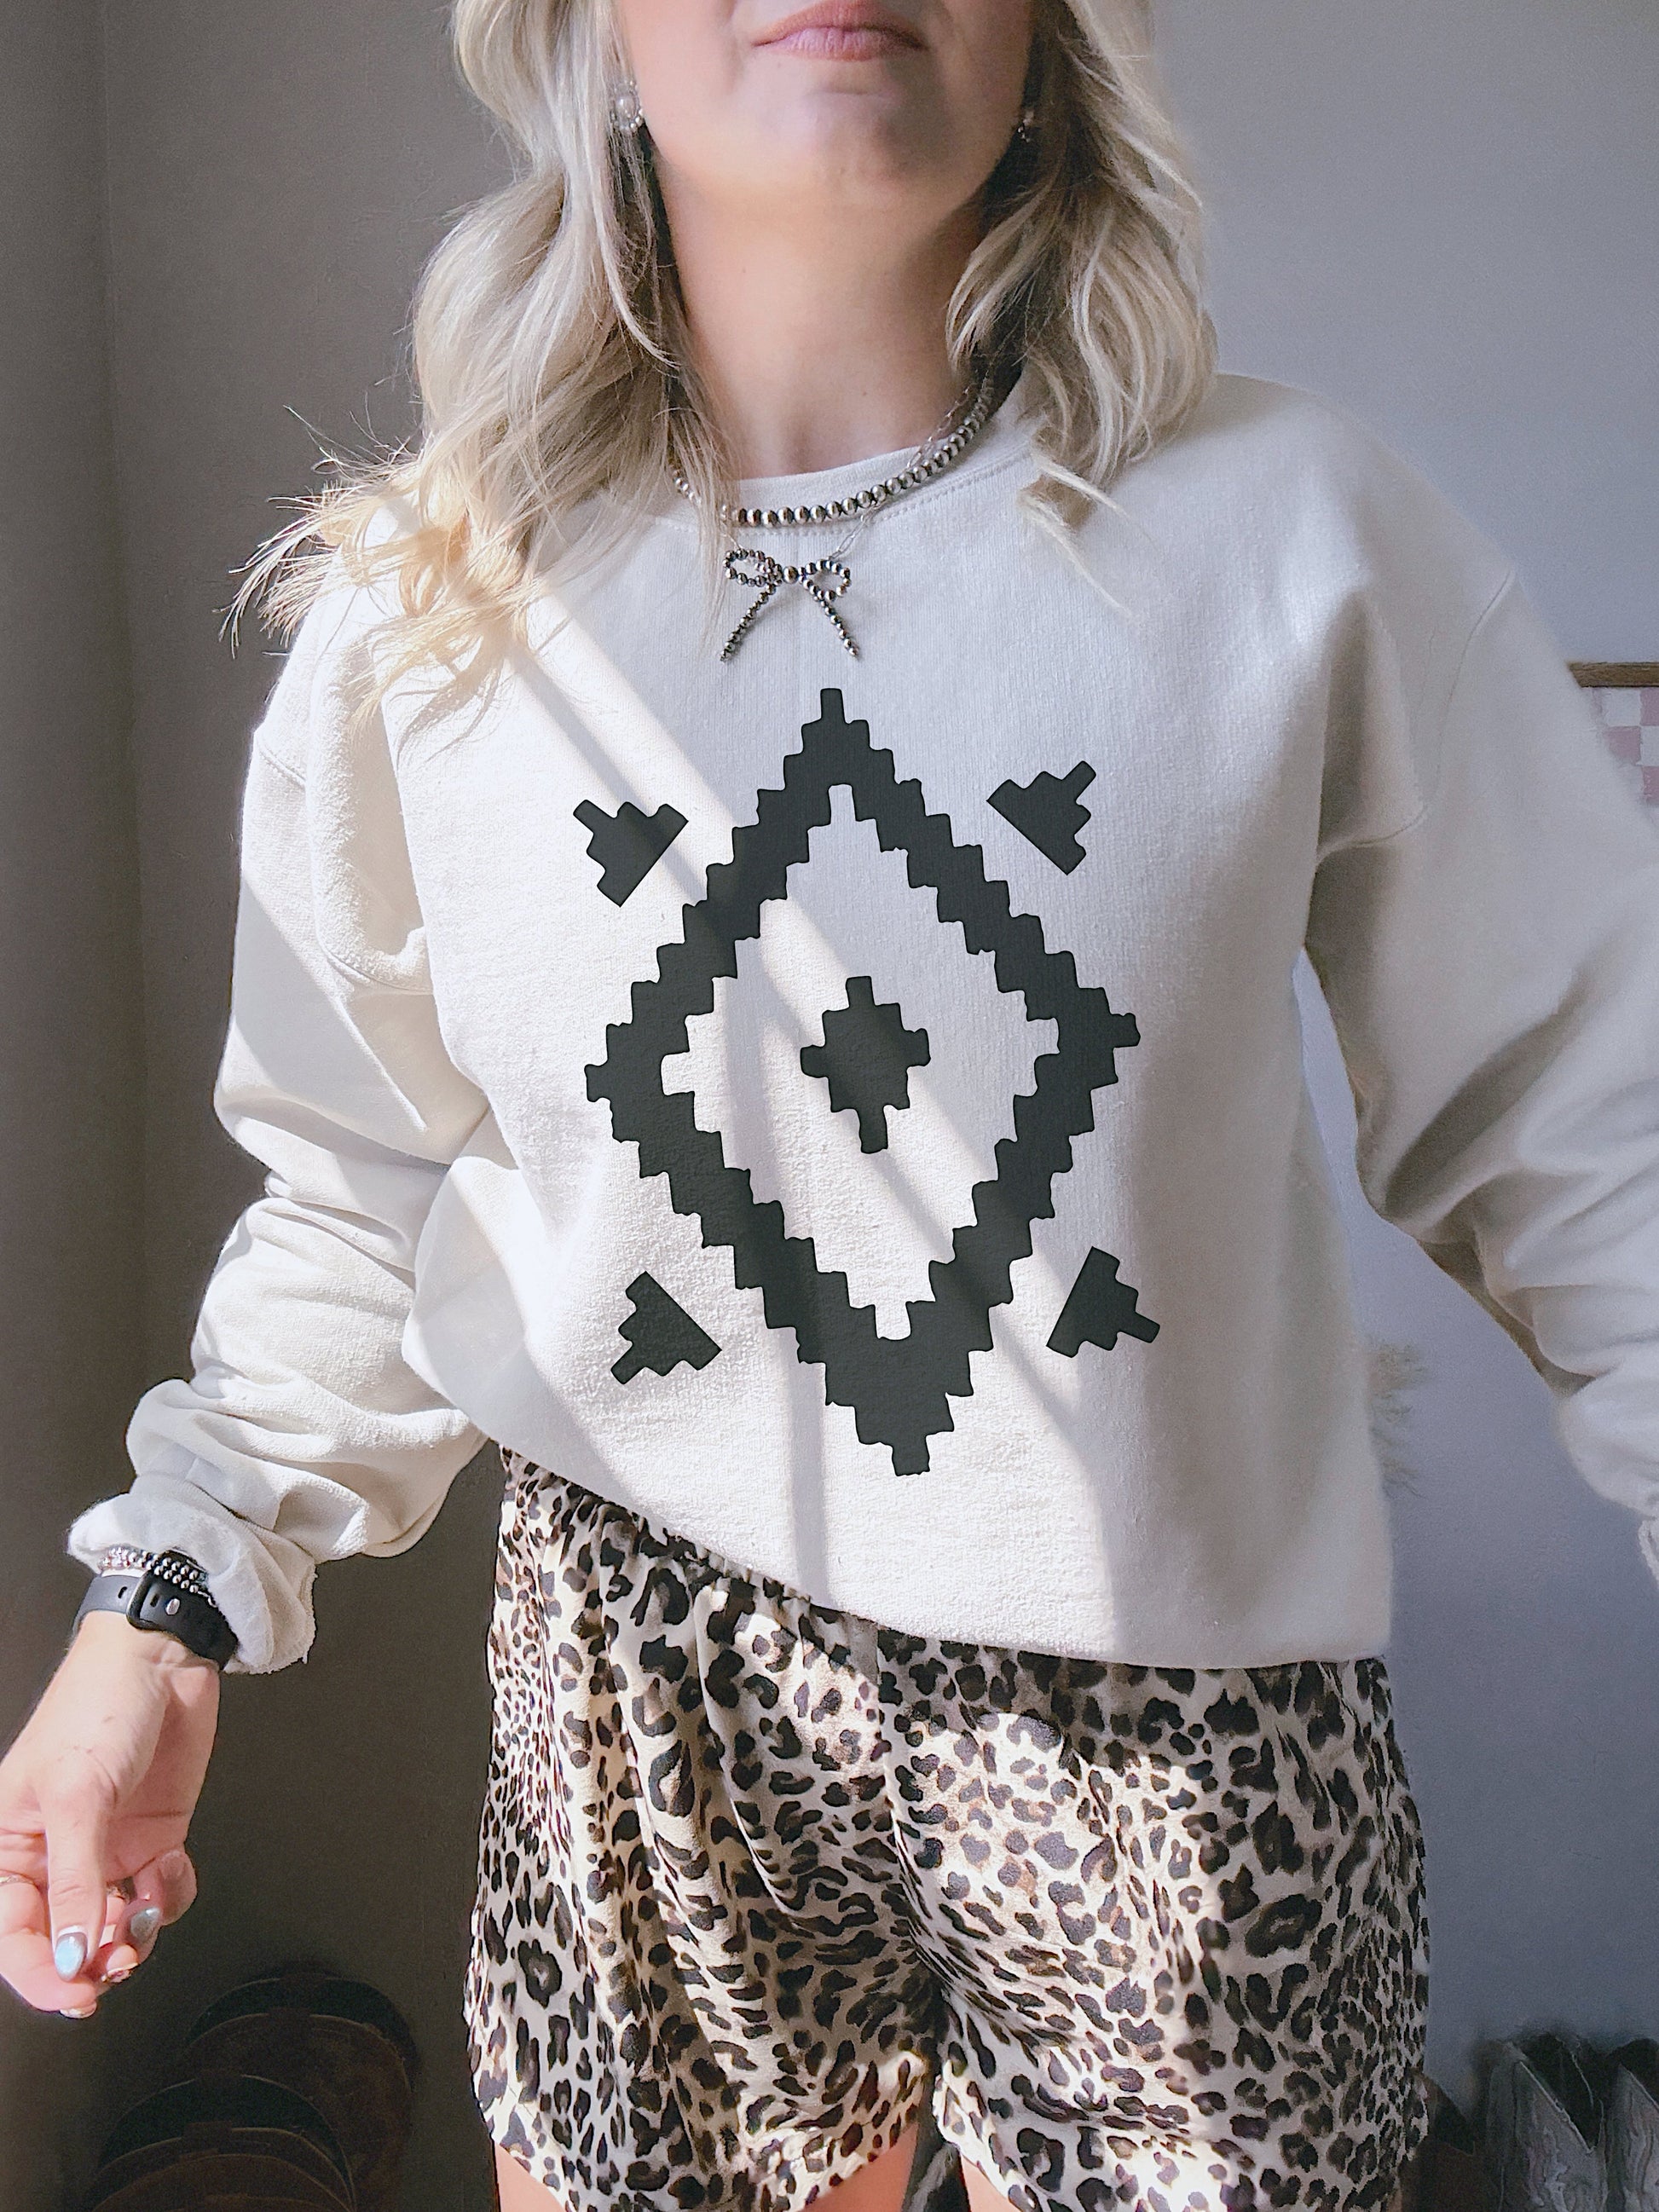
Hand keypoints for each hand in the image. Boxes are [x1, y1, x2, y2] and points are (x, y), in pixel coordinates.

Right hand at [0, 1611, 218, 2016]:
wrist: (163, 1658)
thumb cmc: (98, 1706)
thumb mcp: (77, 1797)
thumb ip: (74, 1882)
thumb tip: (67, 1958)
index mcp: (12, 1848)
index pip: (13, 1934)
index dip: (40, 1973)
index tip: (75, 1993)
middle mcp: (56, 1857)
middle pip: (64, 1940)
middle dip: (90, 1962)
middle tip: (115, 1968)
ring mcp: (107, 1851)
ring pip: (113, 1928)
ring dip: (132, 1936)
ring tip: (142, 1917)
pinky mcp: (152, 1840)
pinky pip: (157, 1896)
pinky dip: (168, 1897)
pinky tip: (170, 1871)